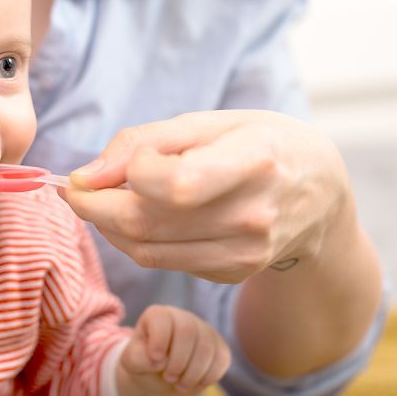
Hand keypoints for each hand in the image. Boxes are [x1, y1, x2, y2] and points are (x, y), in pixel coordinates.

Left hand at [61, 110, 351, 283]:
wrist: (320, 194)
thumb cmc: (260, 144)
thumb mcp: (211, 122)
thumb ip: (143, 142)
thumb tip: (85, 176)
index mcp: (255, 161)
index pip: (176, 184)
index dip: (129, 174)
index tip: (108, 165)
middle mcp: (254, 214)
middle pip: (148, 222)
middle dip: (94, 206)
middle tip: (76, 188)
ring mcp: (246, 252)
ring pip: (147, 250)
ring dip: (109, 226)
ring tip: (102, 200)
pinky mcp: (234, 274)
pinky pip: (164, 262)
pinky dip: (136, 241)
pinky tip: (139, 217)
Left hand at [116, 305, 230, 395]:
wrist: (163, 378)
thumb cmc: (146, 364)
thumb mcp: (133, 362)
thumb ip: (139, 358)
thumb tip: (160, 360)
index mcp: (158, 315)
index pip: (162, 319)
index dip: (159, 341)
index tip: (155, 360)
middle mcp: (183, 317)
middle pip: (187, 332)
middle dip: (178, 361)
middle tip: (168, 377)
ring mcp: (204, 330)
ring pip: (206, 347)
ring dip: (192, 373)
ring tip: (179, 385)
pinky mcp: (219, 346)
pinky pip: (221, 358)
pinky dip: (208, 376)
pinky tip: (194, 383)